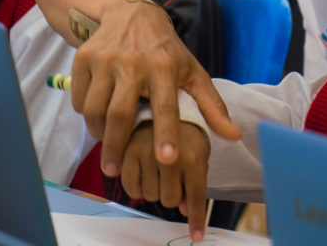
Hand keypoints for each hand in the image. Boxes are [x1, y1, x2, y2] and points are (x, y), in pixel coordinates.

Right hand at [69, 1, 239, 176]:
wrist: (130, 13)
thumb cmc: (165, 51)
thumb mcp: (191, 71)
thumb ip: (211, 106)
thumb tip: (234, 136)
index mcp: (164, 67)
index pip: (166, 105)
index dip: (167, 133)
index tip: (167, 159)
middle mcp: (133, 62)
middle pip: (120, 114)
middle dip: (116, 147)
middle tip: (114, 171)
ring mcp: (105, 59)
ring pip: (95, 109)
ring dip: (98, 134)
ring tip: (107, 146)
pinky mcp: (84, 58)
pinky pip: (79, 98)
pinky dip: (85, 114)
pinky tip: (97, 118)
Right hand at [122, 121, 209, 242]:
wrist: (161, 94)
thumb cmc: (183, 124)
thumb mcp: (202, 142)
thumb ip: (198, 175)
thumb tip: (186, 208)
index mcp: (193, 152)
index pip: (196, 194)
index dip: (196, 218)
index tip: (196, 235)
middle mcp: (169, 154)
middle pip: (170, 200)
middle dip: (173, 195)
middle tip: (173, 177)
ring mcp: (146, 152)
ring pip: (149, 196)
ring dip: (154, 189)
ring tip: (157, 169)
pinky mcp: (125, 150)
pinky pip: (129, 187)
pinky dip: (136, 188)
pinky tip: (142, 173)